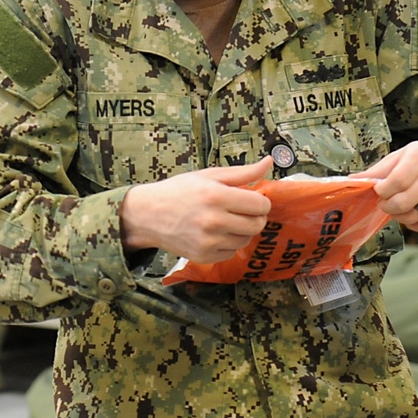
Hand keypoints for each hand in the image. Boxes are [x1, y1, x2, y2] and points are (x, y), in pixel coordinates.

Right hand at [121, 156, 272, 263]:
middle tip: (244, 211)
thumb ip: (242, 172)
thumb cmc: (179, 191)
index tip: (253, 199)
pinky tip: (217, 233)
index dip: (261, 202)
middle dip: (255, 216)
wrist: (148, 214)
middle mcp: (214, 221)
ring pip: (246, 239)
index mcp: (217, 196)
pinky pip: (231, 252)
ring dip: (243, 230)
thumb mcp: (209, 175)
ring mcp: (208, 241)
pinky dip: (229, 243)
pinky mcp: (203, 256)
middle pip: (257, 224)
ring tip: (228, 220)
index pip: (260, 205)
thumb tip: (268, 162)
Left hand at [353, 140, 417, 230]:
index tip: (379, 190)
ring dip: (399, 216)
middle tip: (385, 202)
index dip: (382, 191)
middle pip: (403, 202)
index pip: (396, 182)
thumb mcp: (402, 154)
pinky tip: (411, 214)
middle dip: (387, 206)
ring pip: (413, 216)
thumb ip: (379, 169)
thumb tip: (352, 180)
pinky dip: (413, 224)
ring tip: (398, 207)